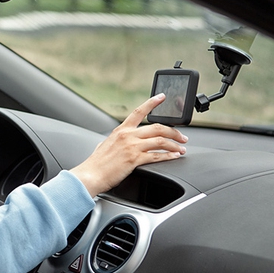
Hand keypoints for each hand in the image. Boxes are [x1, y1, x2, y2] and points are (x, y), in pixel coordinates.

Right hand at [69, 94, 187, 196]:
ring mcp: (131, 147)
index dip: (152, 103)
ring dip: (174, 144)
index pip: (139, 112)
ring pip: (160, 141)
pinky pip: (156, 156)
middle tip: (182, 137)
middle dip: (174, 132)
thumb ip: (116, 140)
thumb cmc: (96, 163)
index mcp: (121, 130)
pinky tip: (174, 156)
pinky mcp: (134, 159)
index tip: (162, 97)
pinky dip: (168, 156)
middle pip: (157, 127)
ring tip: (182, 148)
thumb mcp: (104, 144)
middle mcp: (127, 136)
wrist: (91, 175)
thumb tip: (119, 141)